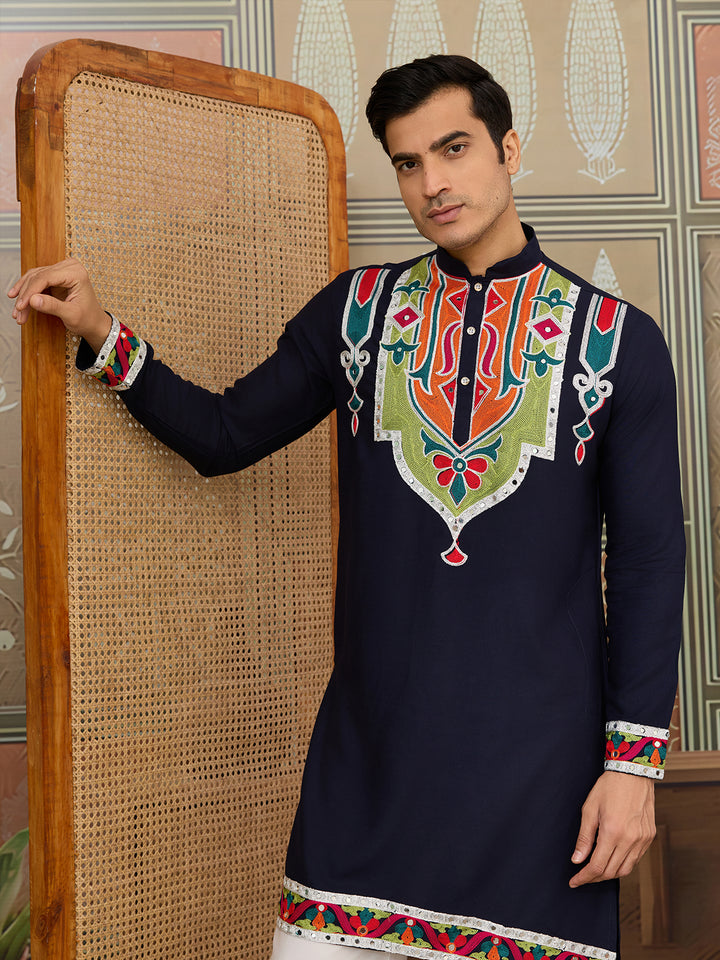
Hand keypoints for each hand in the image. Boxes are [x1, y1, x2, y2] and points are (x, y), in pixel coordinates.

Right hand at [8, 257, 110, 353]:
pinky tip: (20, 302)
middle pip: (38, 277)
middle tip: (17, 312)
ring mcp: (62, 270)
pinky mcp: (56, 276)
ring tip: (17, 312)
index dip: (30, 291)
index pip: (46, 277)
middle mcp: (69, 267)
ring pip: (34, 278)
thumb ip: (52, 306)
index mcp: (76, 273)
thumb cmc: (88, 319)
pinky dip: (28, 293)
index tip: (21, 305)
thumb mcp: (71, 315)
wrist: (94, 323)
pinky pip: (36, 281)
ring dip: (23, 295)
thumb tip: (32, 300)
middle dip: (25, 295)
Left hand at [569, 770, 655, 887]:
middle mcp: (630, 839)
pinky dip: (623, 864)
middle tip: (582, 877)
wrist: (633, 773)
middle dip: (594, 878)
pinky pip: (635, 860)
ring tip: (595, 870)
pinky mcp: (649, 837)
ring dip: (609, 874)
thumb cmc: (609, 787)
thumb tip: (577, 860)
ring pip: (625, 870)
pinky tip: (612, 859)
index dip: (584, 877)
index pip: (597, 866)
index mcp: (612, 832)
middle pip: (611, 872)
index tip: (574, 881)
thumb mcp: (589, 809)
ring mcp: (642, 840)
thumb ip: (584, 837)